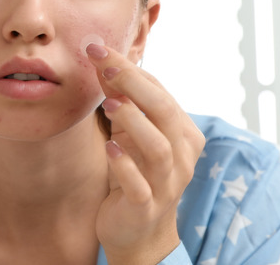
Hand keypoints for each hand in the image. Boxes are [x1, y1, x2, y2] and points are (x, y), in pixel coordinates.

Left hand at [86, 43, 204, 264]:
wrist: (137, 231)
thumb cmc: (134, 172)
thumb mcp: (128, 133)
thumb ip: (120, 100)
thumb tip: (102, 61)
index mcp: (181, 132)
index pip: (159, 92)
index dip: (130, 69)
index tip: (98, 49)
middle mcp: (181, 155)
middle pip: (165, 112)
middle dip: (134, 85)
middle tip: (105, 66)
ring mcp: (166, 182)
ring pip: (158, 147)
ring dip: (134, 122)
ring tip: (109, 104)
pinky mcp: (146, 206)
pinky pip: (140, 185)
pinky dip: (125, 166)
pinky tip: (110, 148)